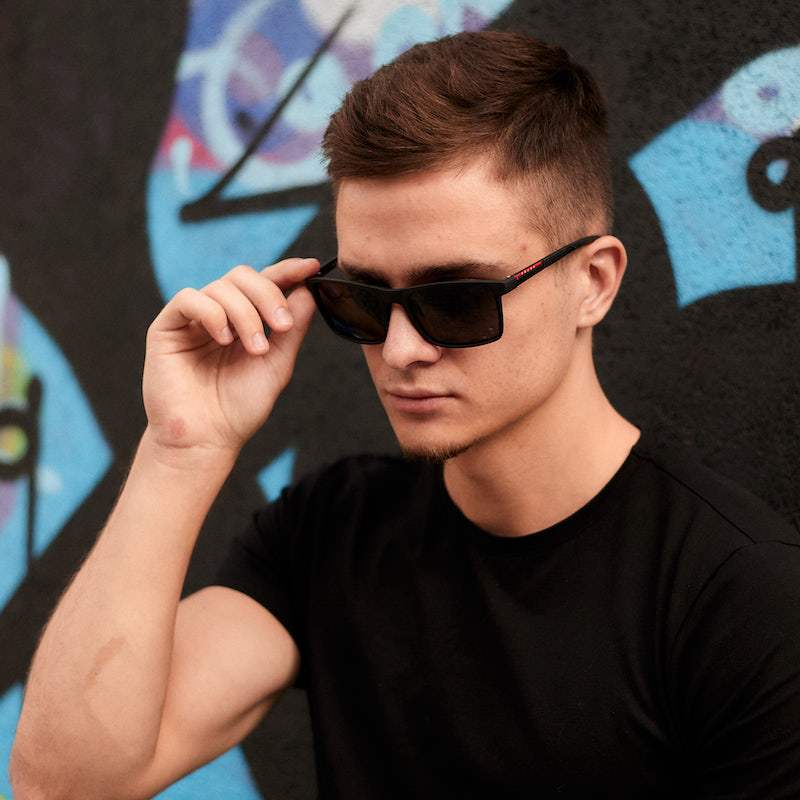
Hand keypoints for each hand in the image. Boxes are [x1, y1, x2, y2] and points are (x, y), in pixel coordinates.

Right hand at [142, 257, 319, 456]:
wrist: (206, 440)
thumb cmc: (239, 408)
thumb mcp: (277, 365)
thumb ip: (293, 328)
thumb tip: (310, 289)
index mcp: (246, 321)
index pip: (266, 282)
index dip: (288, 270)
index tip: (311, 267)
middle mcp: (219, 314)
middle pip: (243, 276)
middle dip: (268, 294)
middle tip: (281, 325)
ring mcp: (192, 320)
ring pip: (220, 286)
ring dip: (245, 314)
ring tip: (255, 348)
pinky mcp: (166, 328)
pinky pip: (188, 299)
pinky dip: (212, 313)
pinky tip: (224, 338)